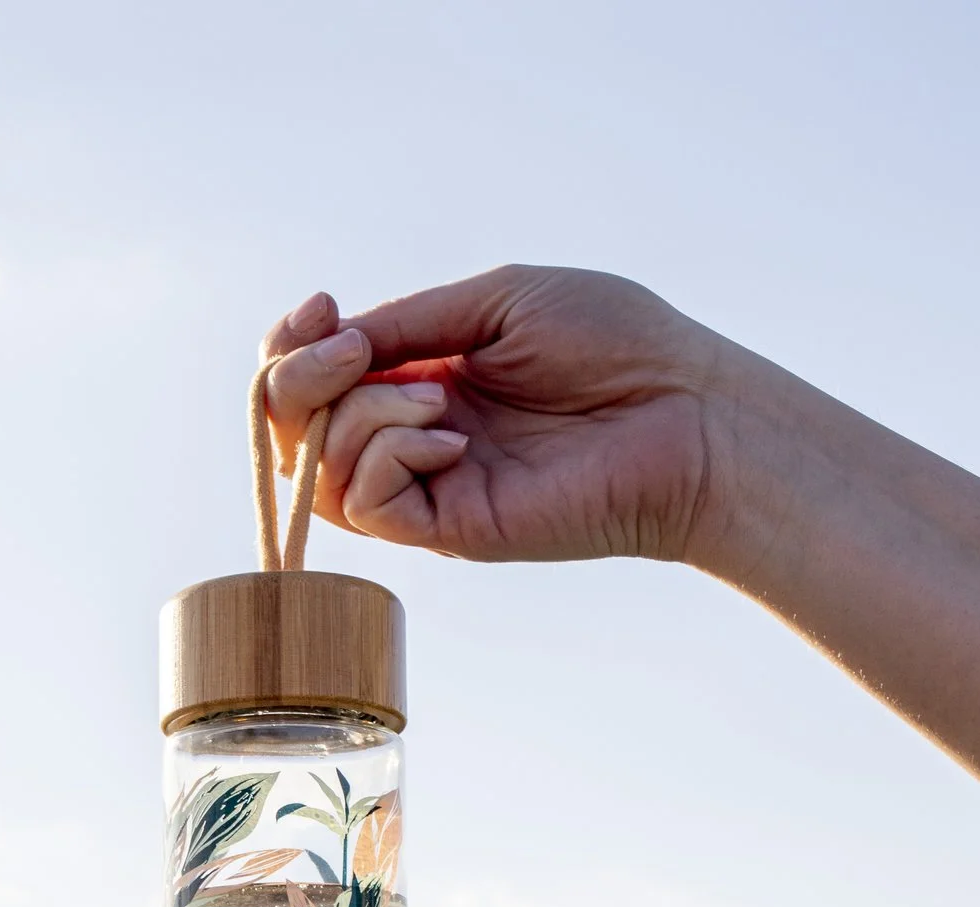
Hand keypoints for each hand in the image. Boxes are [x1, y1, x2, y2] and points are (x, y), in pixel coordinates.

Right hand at [261, 266, 743, 564]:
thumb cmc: (616, 344)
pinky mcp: (449, 530)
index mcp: (422, 374)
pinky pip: (366, 502)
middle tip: (349, 348)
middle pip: (293, 429)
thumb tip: (332, 342)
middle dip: (294, 380)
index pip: (314, 377)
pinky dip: (389, 453)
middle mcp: (413, 434)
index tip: (321, 309)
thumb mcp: (495, 302)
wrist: (688, 412)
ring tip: (439, 398)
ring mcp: (428, 486)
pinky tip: (452, 436)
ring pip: (318, 470)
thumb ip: (407, 323)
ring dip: (359, 413)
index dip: (292, 346)